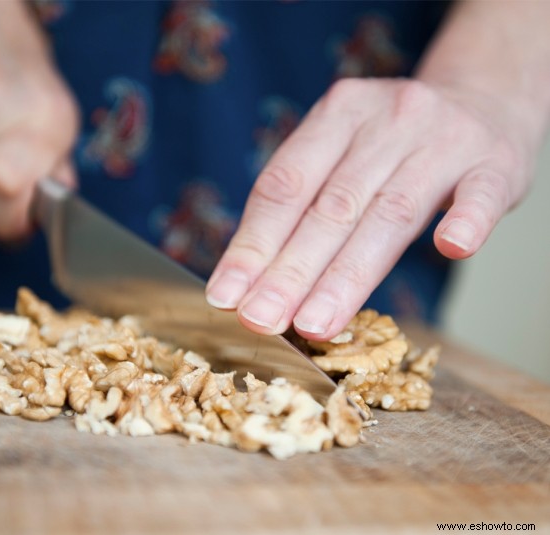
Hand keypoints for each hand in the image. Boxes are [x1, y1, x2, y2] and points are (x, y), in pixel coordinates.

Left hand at [207, 77, 533, 338]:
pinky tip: (449, 249)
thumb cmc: (395, 145)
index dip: (253, 244)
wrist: (483, 100)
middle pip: (331, 207)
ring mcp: (444, 139)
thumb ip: (300, 207)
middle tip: (260, 320)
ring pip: (391, 213)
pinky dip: (464, 220)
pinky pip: (480, 194)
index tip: (226, 297)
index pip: (285, 187)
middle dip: (290, 271)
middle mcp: (387, 120)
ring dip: (348, 274)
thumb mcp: (341, 153)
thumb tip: (245, 283)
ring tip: (314, 322)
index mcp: (337, 115)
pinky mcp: (495, 162)